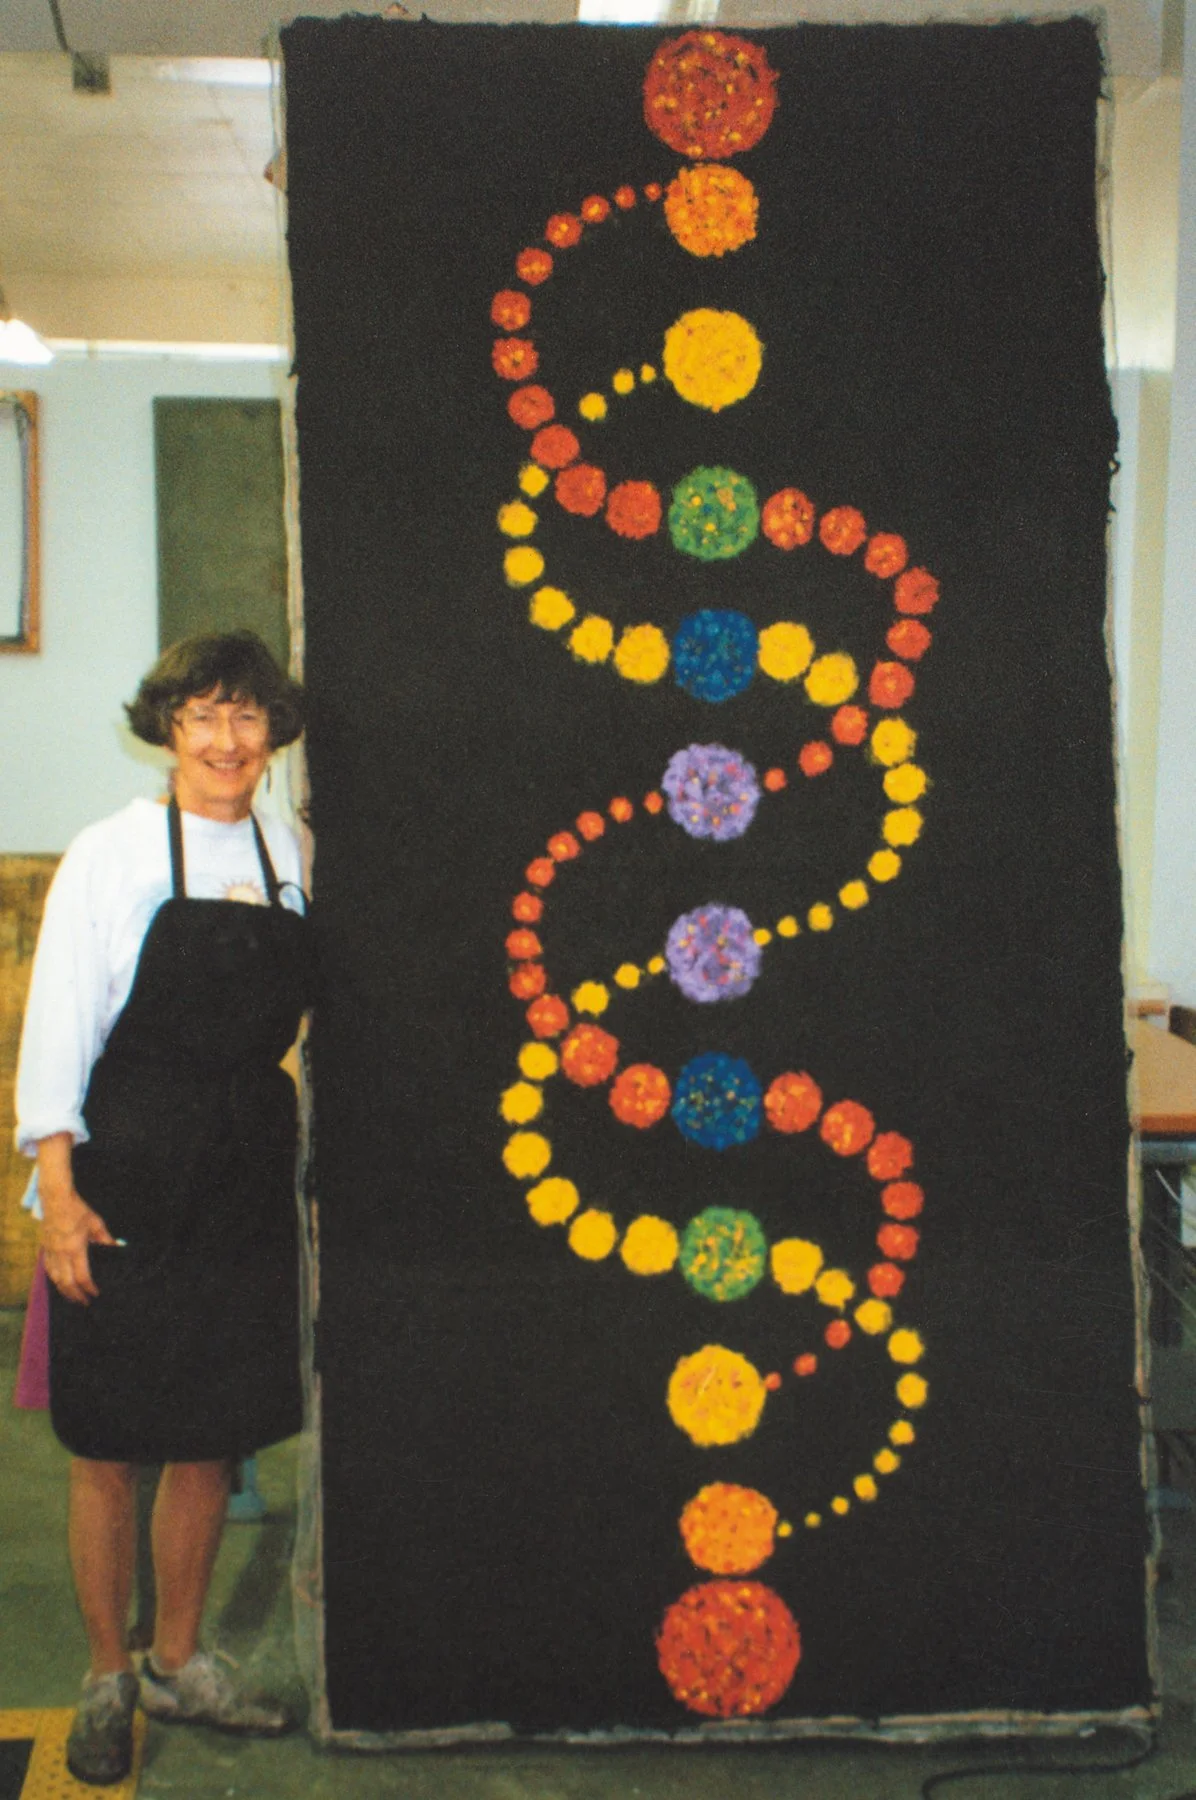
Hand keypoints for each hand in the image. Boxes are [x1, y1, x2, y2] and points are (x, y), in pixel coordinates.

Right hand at [41, 1188, 117, 1304]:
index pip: (82, 1276)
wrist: (55, 1199)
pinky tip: (60, 1283)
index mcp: (75, 1249)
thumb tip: (117, 1248)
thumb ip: (106, 1239)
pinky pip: (48, 1270)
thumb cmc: (77, 1209)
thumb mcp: (96, 1223)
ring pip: (55, 1279)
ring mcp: (50, 1252)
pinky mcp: (44, 1248)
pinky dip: (55, 1280)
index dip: (89, 1288)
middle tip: (85, 1303)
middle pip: (67, 1283)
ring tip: (73, 1297)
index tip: (96, 1294)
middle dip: (76, 1295)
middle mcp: (60, 1254)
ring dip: (64, 1291)